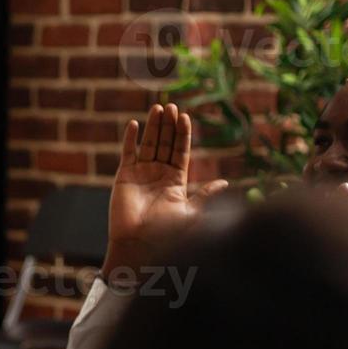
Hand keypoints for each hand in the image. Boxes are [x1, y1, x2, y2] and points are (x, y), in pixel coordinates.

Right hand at [103, 102, 229, 278]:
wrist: (139, 242)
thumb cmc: (166, 232)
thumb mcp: (190, 212)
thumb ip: (204, 195)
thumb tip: (224, 183)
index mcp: (176, 180)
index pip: (180, 151)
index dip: (183, 134)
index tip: (185, 117)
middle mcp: (158, 173)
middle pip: (165, 143)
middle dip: (168, 125)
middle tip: (172, 106)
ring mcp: (141, 173)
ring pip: (148, 144)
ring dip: (153, 126)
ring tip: (158, 108)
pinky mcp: (124, 176)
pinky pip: (128, 153)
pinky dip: (130, 139)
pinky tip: (136, 124)